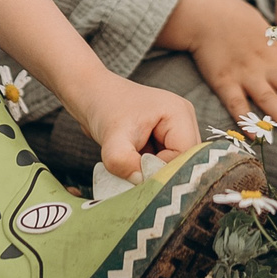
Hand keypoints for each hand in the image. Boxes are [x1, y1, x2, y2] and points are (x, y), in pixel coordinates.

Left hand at [65, 69, 200, 181]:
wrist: (91, 96)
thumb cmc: (104, 107)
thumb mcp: (112, 138)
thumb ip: (124, 162)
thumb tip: (140, 181)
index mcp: (179, 113)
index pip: (185, 155)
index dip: (164, 170)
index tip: (138, 174)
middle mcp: (184, 120)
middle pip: (184, 161)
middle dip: (159, 172)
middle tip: (134, 174)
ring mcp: (175, 129)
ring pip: (174, 164)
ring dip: (153, 171)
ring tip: (131, 165)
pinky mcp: (165, 138)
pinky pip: (164, 162)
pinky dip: (149, 168)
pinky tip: (132, 163)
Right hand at [157, 0, 276, 134]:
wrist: (206, 14)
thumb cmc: (235, 19)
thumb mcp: (263, 28)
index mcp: (275, 49)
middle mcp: (264, 63)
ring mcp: (244, 73)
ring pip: (267, 97)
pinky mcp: (224, 81)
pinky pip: (236, 103)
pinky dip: (244, 118)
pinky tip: (253, 133)